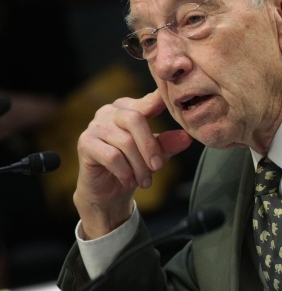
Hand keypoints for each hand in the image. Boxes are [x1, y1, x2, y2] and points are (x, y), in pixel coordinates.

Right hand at [74, 91, 192, 238]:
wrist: (109, 192)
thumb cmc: (134, 167)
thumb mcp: (156, 155)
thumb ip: (168, 144)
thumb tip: (187, 137)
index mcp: (129, 108)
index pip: (147, 101)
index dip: (157, 99)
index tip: (166, 98)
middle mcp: (110, 112)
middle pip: (135, 119)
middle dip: (150, 147)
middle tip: (158, 167)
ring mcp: (95, 126)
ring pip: (125, 142)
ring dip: (139, 166)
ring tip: (145, 181)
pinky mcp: (85, 143)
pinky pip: (111, 156)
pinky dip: (125, 171)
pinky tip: (129, 181)